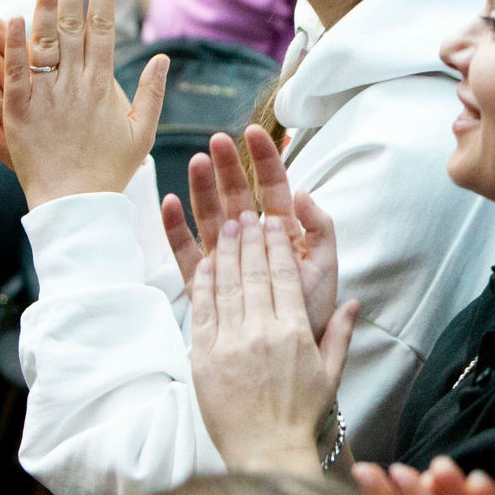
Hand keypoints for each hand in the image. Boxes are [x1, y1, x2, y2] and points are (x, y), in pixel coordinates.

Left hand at [0, 0, 168, 205]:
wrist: (77, 205)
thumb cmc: (110, 171)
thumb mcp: (140, 133)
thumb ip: (151, 93)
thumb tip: (162, 58)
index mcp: (103, 88)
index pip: (103, 31)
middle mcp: (76, 87)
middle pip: (74, 28)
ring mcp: (47, 98)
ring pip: (45, 43)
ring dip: (46, 7)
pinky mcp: (19, 113)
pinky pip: (16, 73)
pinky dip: (15, 45)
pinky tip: (12, 17)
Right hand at [158, 123, 338, 336]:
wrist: (294, 361)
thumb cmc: (312, 313)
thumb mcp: (325, 268)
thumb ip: (321, 229)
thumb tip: (302, 192)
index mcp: (283, 234)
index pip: (273, 188)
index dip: (265, 160)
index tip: (254, 133)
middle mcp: (252, 242)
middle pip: (237, 196)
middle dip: (228, 167)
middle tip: (217, 141)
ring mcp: (228, 260)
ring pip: (211, 217)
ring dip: (201, 189)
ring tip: (195, 162)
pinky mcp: (207, 282)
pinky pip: (187, 252)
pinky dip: (176, 229)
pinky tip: (169, 204)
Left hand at [189, 213, 360, 473]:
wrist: (266, 451)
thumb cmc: (300, 415)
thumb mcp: (330, 374)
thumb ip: (341, 334)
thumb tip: (356, 303)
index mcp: (293, 331)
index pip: (283, 275)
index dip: (276, 244)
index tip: (272, 221)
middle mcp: (261, 331)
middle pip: (253, 272)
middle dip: (249, 238)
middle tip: (246, 213)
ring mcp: (230, 343)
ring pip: (227, 285)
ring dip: (225, 252)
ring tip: (226, 227)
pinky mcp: (204, 357)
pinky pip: (202, 311)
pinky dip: (203, 284)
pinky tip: (205, 263)